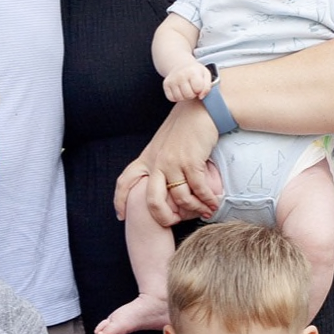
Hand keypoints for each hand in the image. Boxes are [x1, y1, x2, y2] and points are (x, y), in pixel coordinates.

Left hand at [113, 99, 219, 224]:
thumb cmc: (185, 127)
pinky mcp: (191, 162)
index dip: (120, 200)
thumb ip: (159, 161)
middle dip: (163, 217)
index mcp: (147, 158)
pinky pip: (198, 189)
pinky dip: (207, 200)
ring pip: (180, 199)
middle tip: (174, 222)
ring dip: (194, 209)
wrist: (201, 110)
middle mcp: (157, 162)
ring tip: (204, 211)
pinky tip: (213, 203)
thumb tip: (164, 184)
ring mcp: (173, 162)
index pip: (125, 181)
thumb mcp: (163, 144)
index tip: (121, 216)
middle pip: (152, 200)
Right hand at [162, 61, 213, 102]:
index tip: (198, 85)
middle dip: (192, 94)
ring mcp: (172, 79)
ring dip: (184, 97)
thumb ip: (207, 87)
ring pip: (180, 98)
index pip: (198, 89)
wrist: (181, 65)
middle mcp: (180, 74)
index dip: (199, 90)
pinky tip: (180, 91)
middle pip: (189, 95)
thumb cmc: (195, 72)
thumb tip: (200, 97)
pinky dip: (177, 97)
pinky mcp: (166, 84)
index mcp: (192, 71)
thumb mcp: (205, 75)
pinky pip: (171, 98)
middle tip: (192, 88)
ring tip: (186, 89)